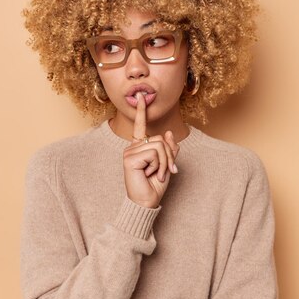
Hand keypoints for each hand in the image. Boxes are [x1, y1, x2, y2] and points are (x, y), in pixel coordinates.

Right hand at [123, 92, 179, 207]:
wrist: (146, 202)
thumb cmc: (154, 185)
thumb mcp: (167, 165)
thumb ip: (169, 149)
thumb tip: (168, 133)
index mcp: (140, 147)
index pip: (140, 126)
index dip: (141, 111)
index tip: (141, 97)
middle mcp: (132, 147)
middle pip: (160, 139)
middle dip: (168, 156)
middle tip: (164, 172)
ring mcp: (129, 152)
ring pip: (159, 146)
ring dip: (164, 163)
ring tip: (156, 174)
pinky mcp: (130, 158)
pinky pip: (154, 153)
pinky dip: (158, 165)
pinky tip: (148, 174)